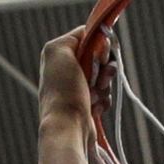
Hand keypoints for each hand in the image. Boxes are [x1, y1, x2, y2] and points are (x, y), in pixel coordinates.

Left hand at [39, 27, 105, 141]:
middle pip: (99, 59)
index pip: (87, 38)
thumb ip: (75, 37)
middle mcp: (67, 67)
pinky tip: (94, 108)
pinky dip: (103, 102)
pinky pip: (105, 96)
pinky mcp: (88, 103)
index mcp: (59, 52)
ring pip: (104, 78)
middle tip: (98, 80)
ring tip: (92, 98)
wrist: (68, 126)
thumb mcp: (61, 52)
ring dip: (104, 88)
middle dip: (104, 70)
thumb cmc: (63, 91)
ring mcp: (78, 86)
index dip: (98, 46)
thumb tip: (95, 37)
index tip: (100, 57)